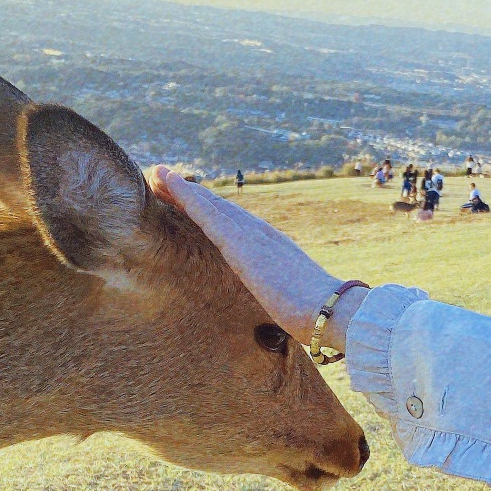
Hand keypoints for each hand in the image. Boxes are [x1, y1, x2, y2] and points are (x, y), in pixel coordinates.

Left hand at [149, 166, 354, 344]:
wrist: (332, 311)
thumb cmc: (319, 315)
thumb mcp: (294, 305)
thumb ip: (282, 301)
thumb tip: (286, 317)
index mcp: (272, 249)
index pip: (234, 225)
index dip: (210, 211)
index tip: (188, 201)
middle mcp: (261, 234)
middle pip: (219, 208)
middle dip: (191, 193)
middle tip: (162, 177)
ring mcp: (252, 236)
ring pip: (210, 204)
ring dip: (181, 188)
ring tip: (157, 174)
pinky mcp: (241, 243)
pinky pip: (207, 214)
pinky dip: (186, 196)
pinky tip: (167, 184)